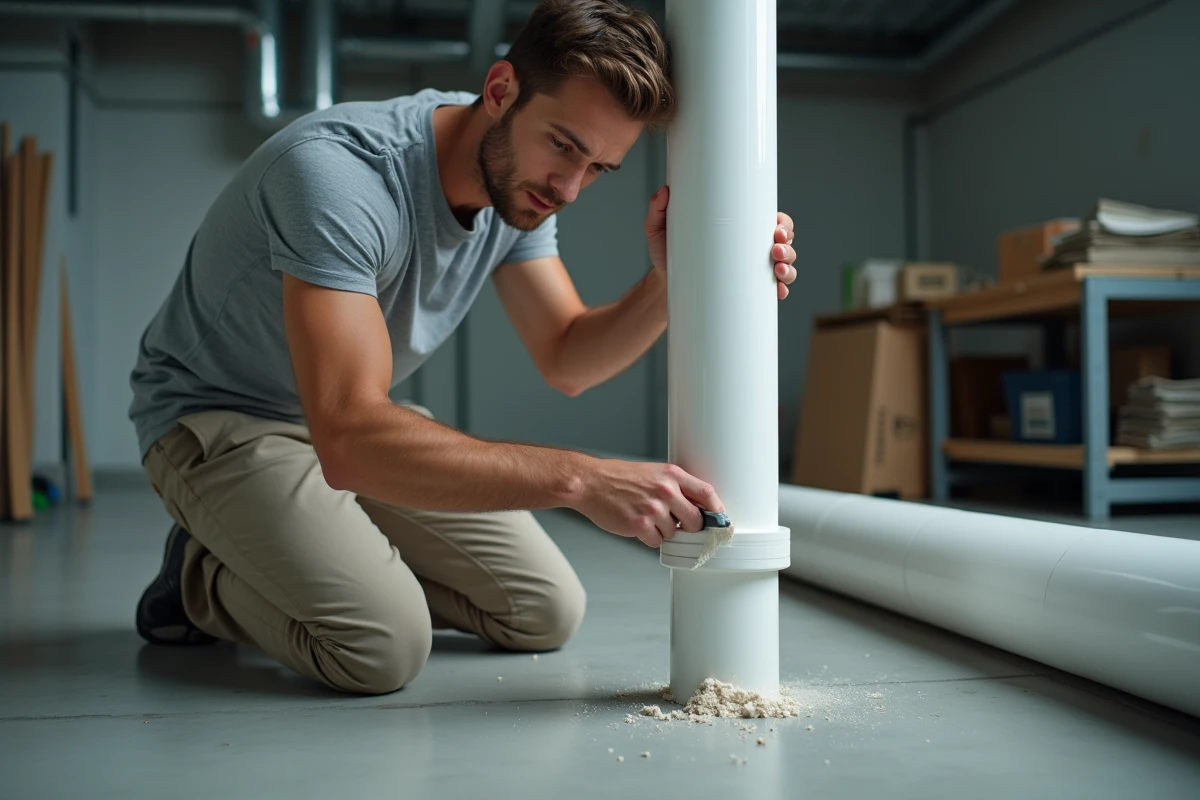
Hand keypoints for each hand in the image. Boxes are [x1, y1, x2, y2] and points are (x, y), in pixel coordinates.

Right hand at [574, 458, 723, 547]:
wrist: (590, 482)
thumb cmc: (620, 477)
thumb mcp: (653, 472)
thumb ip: (675, 487)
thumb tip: (697, 507)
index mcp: (671, 475)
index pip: (706, 493)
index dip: (716, 509)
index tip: (719, 519)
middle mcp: (665, 490)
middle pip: (696, 520)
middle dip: (691, 527)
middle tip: (679, 524)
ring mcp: (653, 509)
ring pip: (675, 533)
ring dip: (664, 531)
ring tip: (647, 517)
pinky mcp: (639, 524)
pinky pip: (657, 541)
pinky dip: (650, 537)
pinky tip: (638, 525)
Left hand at [645, 187, 797, 300]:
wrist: (663, 283)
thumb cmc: (666, 251)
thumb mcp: (659, 229)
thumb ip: (657, 209)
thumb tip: (664, 192)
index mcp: (739, 228)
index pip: (772, 220)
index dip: (783, 224)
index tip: (776, 228)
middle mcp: (750, 248)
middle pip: (785, 243)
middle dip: (787, 245)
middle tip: (775, 249)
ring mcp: (751, 271)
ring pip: (784, 267)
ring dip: (788, 268)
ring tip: (776, 271)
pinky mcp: (745, 291)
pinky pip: (771, 292)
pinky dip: (780, 292)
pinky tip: (778, 293)